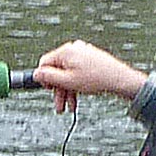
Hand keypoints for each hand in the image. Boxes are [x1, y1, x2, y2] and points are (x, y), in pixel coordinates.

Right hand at [33, 40, 147, 113]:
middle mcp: (73, 49)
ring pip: (67, 73)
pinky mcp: (90, 59)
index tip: (50, 91)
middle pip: (57, 70)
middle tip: (60, 105)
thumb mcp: (67, 81)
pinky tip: (78, 97)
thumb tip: (35, 74)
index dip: (44, 79)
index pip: (44, 63)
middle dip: (58, 90)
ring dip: (67, 90)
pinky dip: (76, 84)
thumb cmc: (97, 79)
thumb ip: (48, 77)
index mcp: (65, 51)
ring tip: (70, 106)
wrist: (120, 79)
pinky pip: (77, 72)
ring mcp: (83, 53)